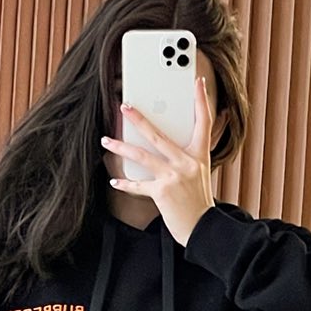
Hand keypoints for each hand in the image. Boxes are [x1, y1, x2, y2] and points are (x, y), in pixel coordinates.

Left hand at [101, 76, 215, 245]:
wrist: (203, 228)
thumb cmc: (199, 202)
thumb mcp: (202, 174)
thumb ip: (191, 157)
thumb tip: (181, 146)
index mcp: (199, 156)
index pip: (204, 122)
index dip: (202, 101)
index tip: (198, 82)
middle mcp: (186, 163)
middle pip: (159, 135)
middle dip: (139, 119)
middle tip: (124, 107)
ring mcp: (174, 177)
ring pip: (142, 156)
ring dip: (121, 148)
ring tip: (106, 141)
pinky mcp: (162, 192)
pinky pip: (138, 186)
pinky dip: (125, 183)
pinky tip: (114, 179)